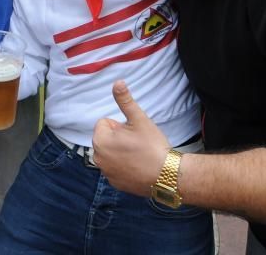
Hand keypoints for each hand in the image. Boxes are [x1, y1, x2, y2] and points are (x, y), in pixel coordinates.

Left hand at [92, 80, 170, 196]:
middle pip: (106, 138)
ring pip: (111, 153)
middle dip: (119, 138)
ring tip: (139, 156)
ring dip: (120, 152)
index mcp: (100, 140)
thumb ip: (125, 100)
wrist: (167, 175)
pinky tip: (138, 168)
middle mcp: (98, 158)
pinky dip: (124, 166)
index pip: (105, 123)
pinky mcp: (114, 183)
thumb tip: (117, 82)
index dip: (120, 126)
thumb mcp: (139, 119)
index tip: (133, 134)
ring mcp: (106, 172)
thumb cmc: (152, 146)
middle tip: (137, 144)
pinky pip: (116, 168)